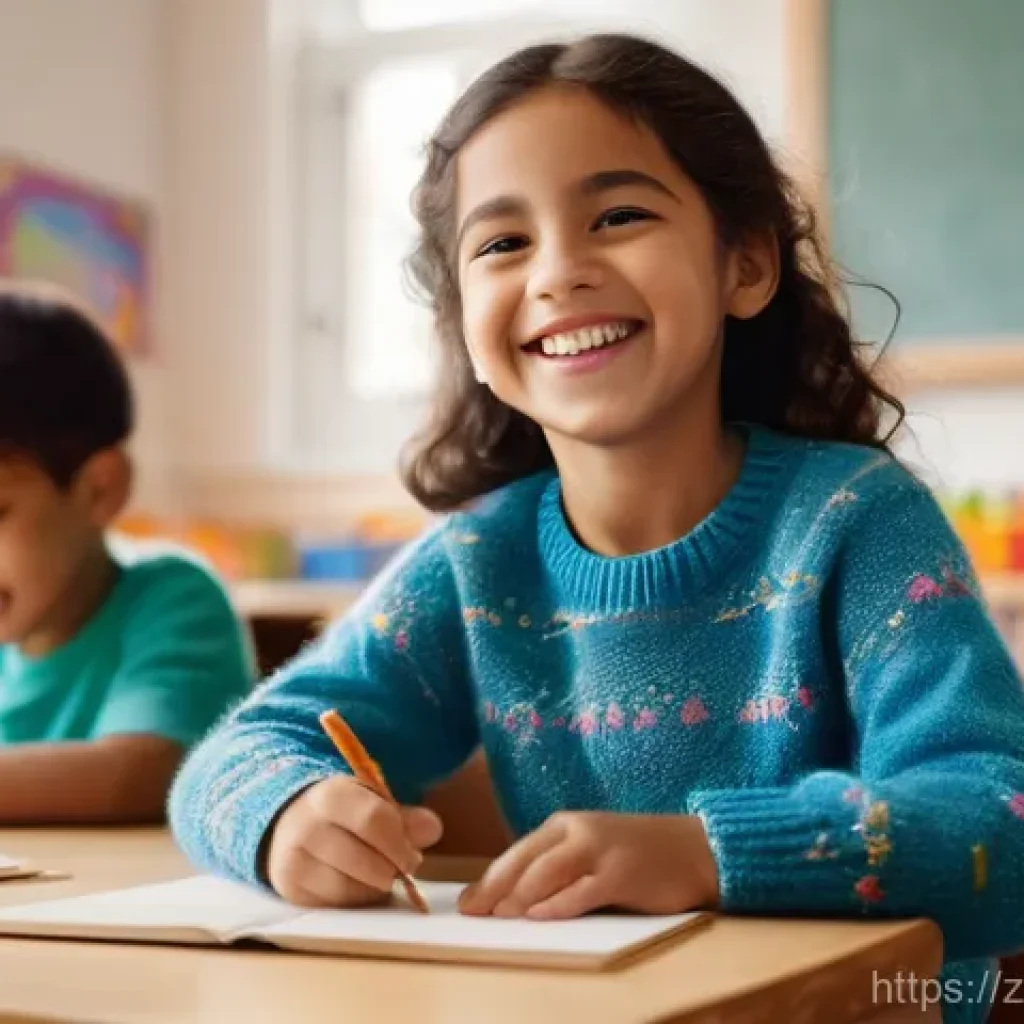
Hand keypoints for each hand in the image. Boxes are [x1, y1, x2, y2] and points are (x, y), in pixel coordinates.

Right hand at [266, 775, 442, 907]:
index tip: (413, 856)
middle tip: (400, 870)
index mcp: (331, 796)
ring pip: (350, 890)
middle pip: (365, 861)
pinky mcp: (289, 890)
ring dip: (374, 889)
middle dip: (391, 871)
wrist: (289, 824)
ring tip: (378, 875)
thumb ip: (404, 817)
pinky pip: (334, 906)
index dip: (400, 843)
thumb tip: (433, 830)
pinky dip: (354, 900)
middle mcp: (306, 827)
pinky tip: (357, 885)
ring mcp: (293, 861)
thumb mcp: (371, 802)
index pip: (374, 821)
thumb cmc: (343, 813)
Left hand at [458, 812, 717, 919]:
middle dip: (494, 888)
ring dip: (519, 896)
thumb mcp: (590, 850)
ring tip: (497, 917)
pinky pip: (583, 890)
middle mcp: (578, 831)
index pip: (516, 853)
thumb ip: (556, 866)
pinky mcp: (621, 873)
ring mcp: (600, 850)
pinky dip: (559, 904)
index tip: (465, 904)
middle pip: (525, 860)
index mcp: (565, 824)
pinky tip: (540, 917)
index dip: (488, 879)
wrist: (695, 848)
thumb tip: (508, 897)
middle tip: (472, 914)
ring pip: (548, 872)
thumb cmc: (636, 854)